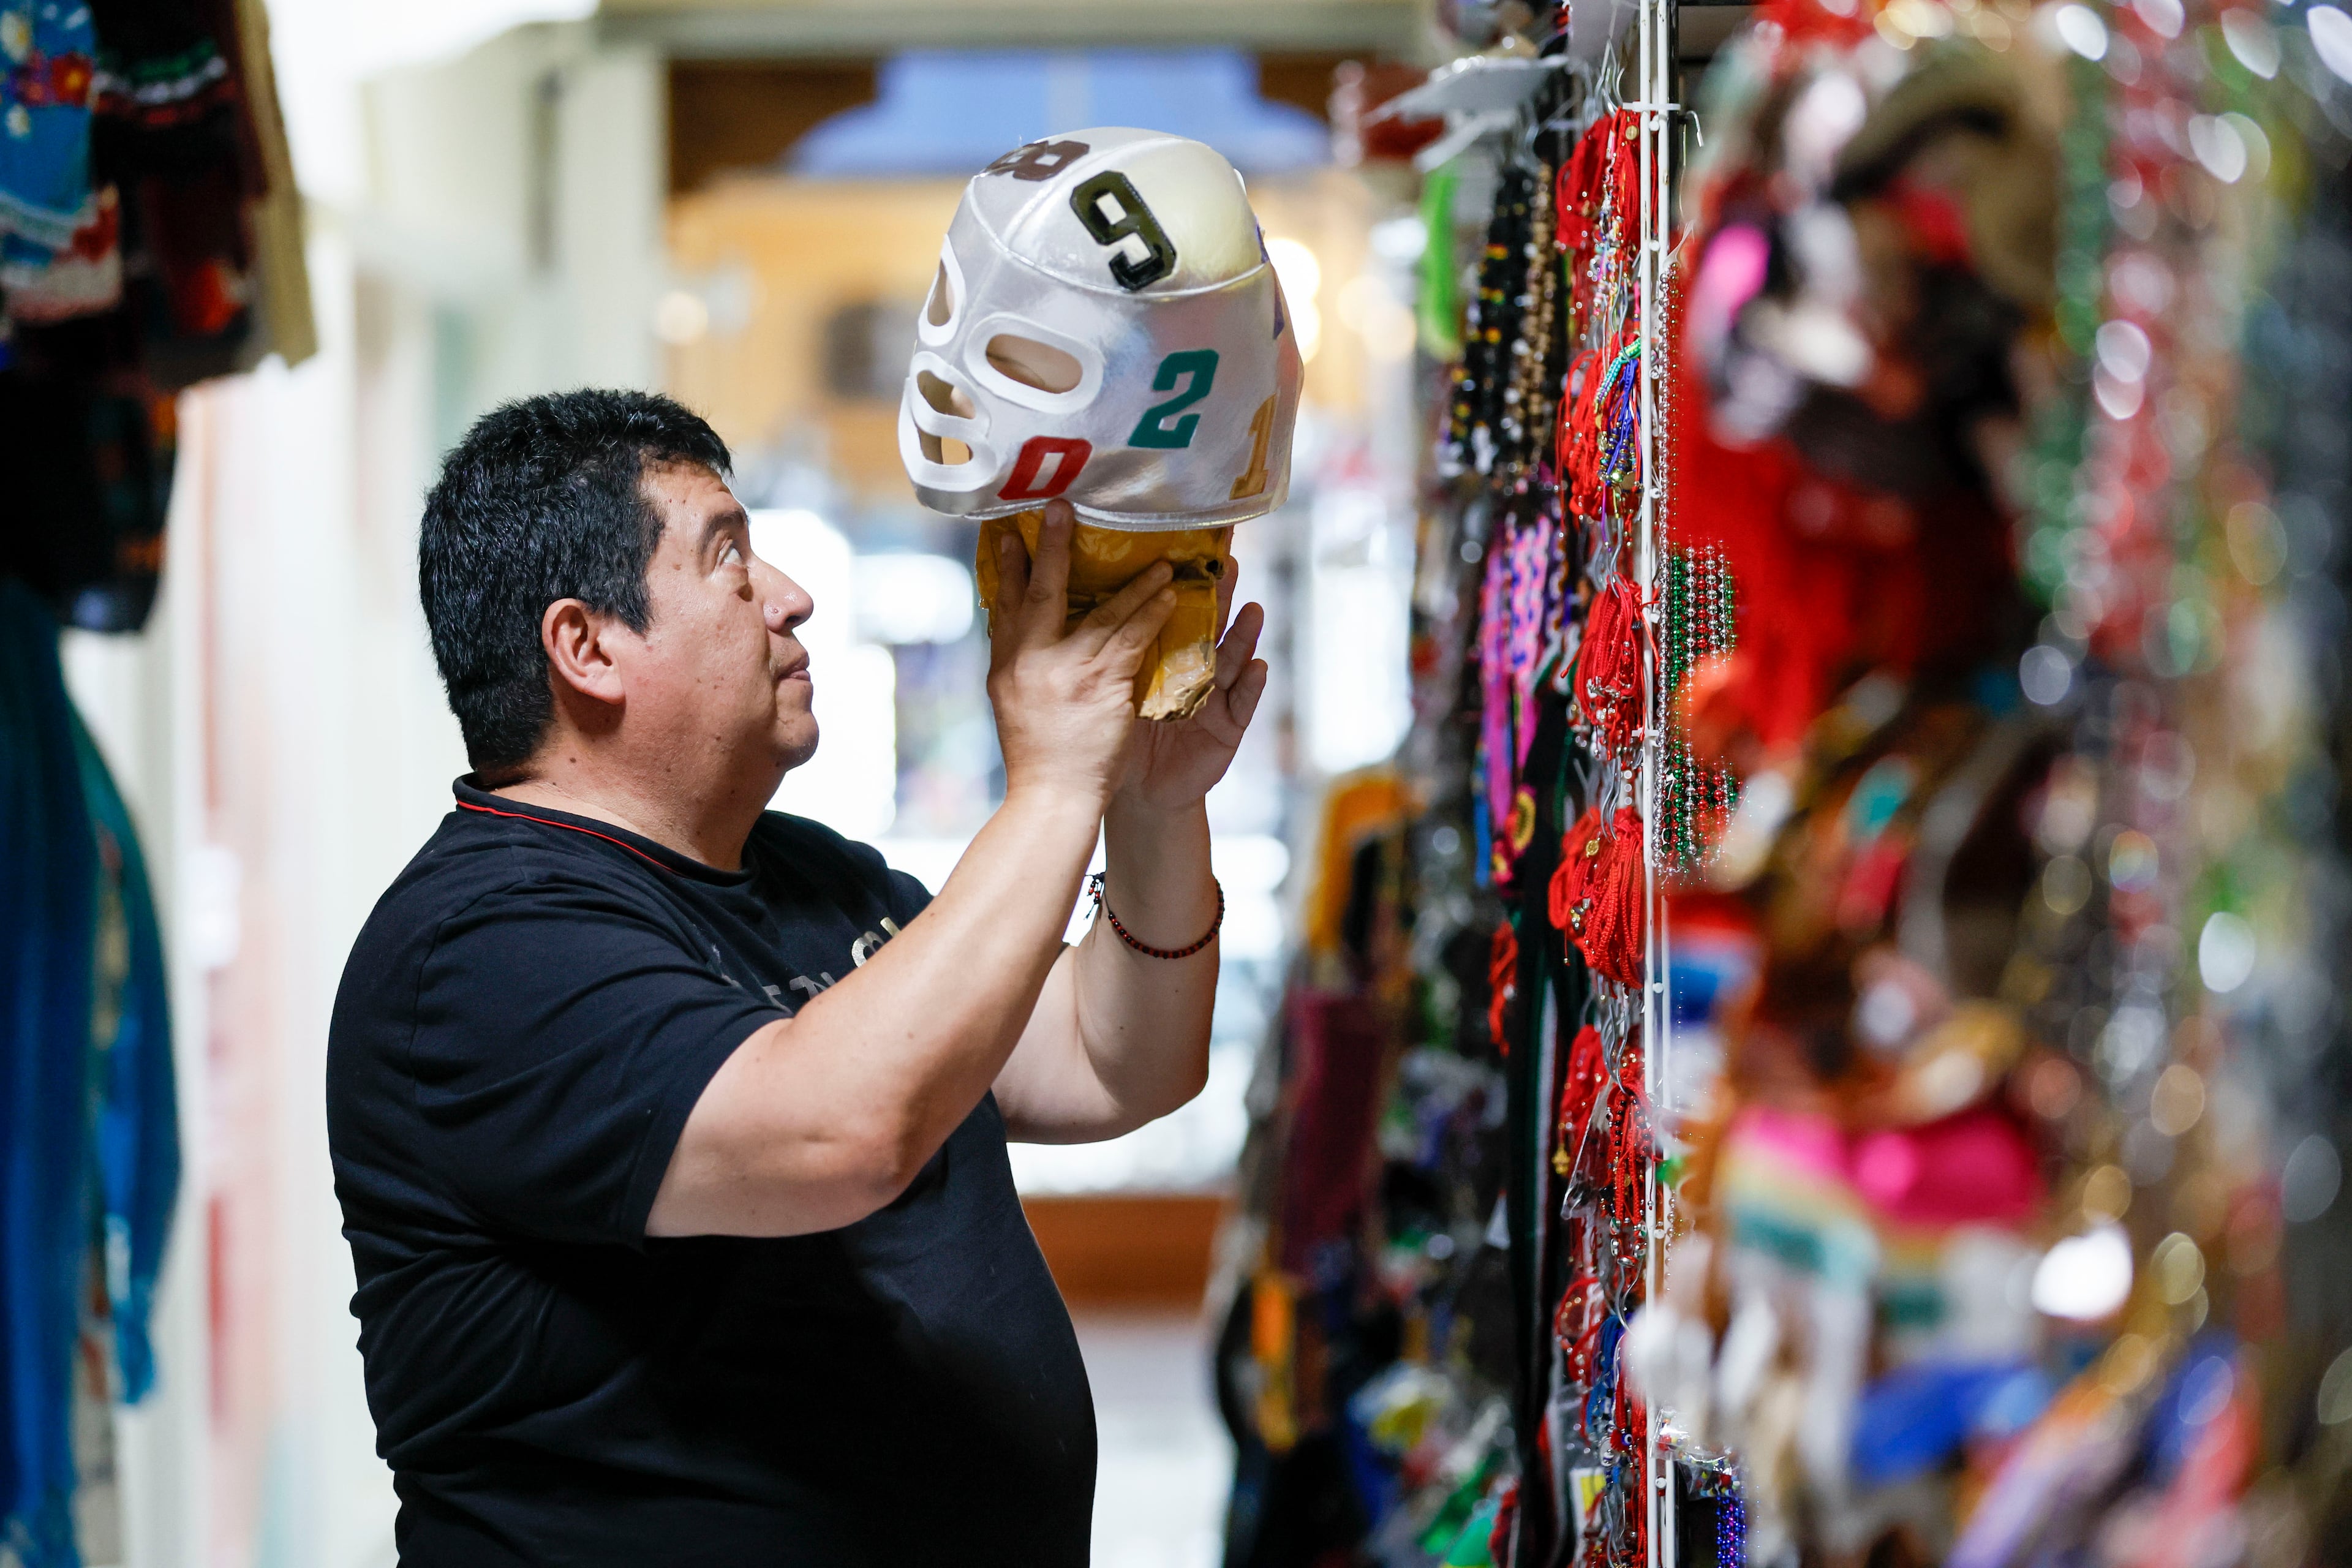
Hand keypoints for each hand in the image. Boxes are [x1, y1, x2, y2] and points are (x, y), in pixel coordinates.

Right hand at [987, 500, 1176, 809]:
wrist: (1053, 798)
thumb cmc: (1039, 755)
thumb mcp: (1012, 703)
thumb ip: (1018, 664)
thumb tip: (1014, 628)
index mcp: (1004, 665)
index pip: (1003, 604)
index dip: (1008, 566)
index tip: (1010, 531)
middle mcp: (1028, 660)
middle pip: (1041, 591)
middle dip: (1051, 547)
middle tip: (1061, 507)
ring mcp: (1065, 669)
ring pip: (1101, 610)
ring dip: (1131, 581)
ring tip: (1158, 559)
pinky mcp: (1101, 683)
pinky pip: (1132, 636)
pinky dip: (1152, 612)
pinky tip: (1169, 595)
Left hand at [1116, 557, 1268, 813]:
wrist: (1139, 793)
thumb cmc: (1122, 736)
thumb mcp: (1110, 684)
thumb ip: (1111, 645)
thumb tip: (1082, 594)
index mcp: (1161, 654)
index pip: (1174, 607)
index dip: (1183, 577)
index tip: (1189, 539)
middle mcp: (1192, 668)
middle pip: (1207, 623)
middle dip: (1218, 592)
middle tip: (1227, 558)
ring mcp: (1214, 696)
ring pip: (1231, 658)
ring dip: (1245, 633)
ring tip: (1253, 609)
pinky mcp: (1227, 728)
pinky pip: (1243, 705)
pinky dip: (1252, 686)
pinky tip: (1258, 666)